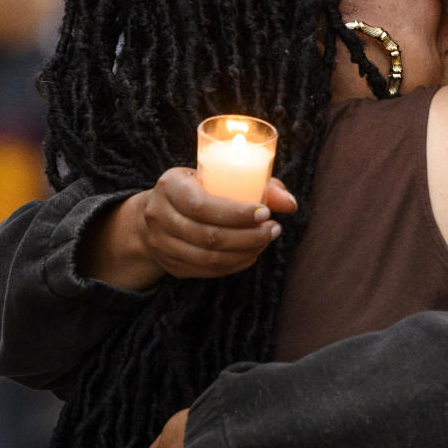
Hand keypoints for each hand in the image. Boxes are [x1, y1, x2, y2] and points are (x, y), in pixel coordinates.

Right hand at [136, 169, 295, 278]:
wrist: (156, 215)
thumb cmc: (197, 189)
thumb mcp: (217, 176)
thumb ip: (256, 184)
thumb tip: (290, 203)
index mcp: (169, 186)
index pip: (202, 206)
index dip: (236, 214)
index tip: (265, 213)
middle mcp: (158, 215)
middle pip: (208, 236)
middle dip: (248, 236)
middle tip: (273, 229)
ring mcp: (161, 244)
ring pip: (208, 258)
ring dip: (245, 252)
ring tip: (266, 239)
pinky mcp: (171, 265)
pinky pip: (207, 271)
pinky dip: (235, 264)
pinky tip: (252, 253)